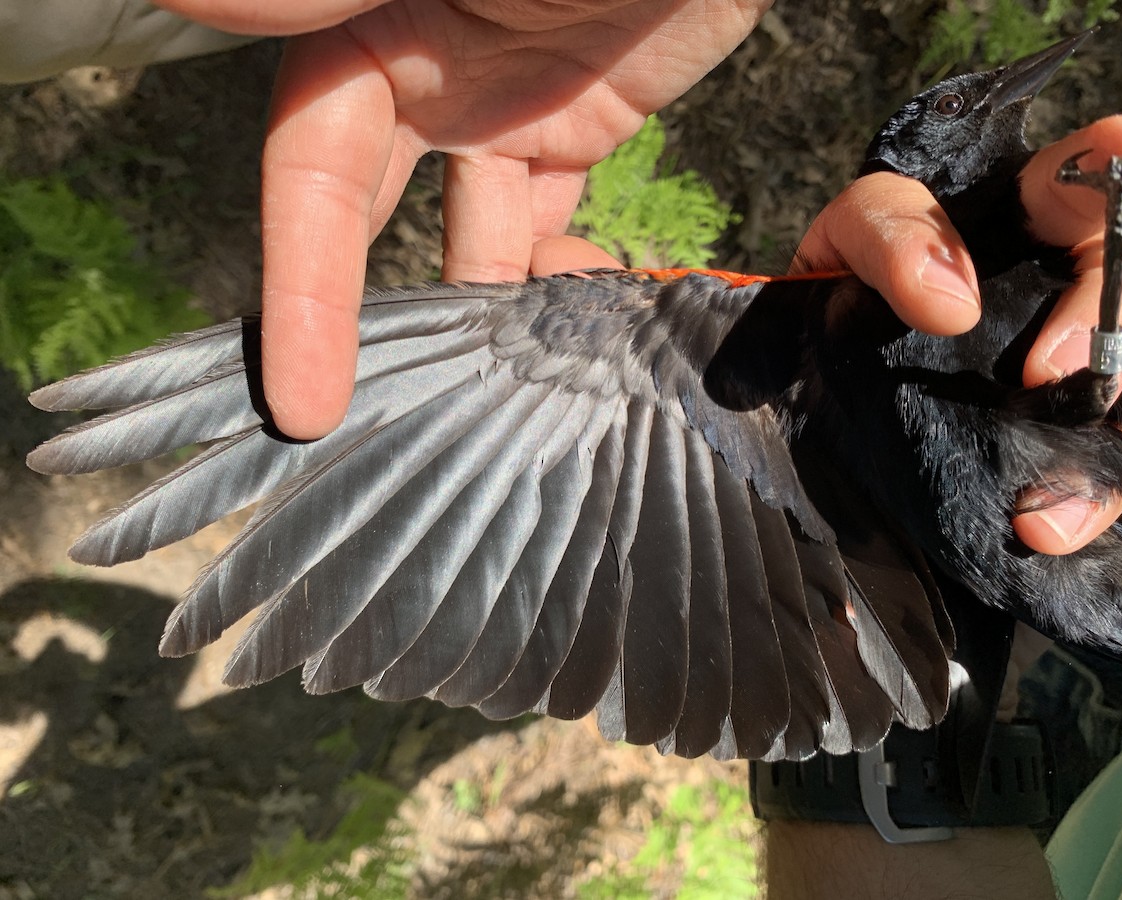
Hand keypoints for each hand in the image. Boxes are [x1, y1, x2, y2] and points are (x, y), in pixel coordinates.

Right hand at [155, 0, 768, 438]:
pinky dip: (553, 277)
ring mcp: (502, 104)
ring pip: (469, 236)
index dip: (298, 285)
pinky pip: (550, 222)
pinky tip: (570, 325)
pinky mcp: (579, 122)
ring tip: (488, 394)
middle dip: (362, 321)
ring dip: (476, 313)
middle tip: (357, 429)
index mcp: (369, 26)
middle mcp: (421, 73)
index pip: (311, 171)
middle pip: (368, 216)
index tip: (294, 397)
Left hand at [797, 114, 1121, 556]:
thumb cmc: (838, 284)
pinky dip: (1079, 502)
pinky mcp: (1046, 434)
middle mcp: (1057, 288)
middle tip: (1049, 374)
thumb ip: (891, 236)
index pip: (1081, 177)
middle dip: (1105, 326)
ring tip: (1041, 505)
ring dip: (1096, 449)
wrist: (805, 379)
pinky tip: (1042, 529)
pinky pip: (1094, 467)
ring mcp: (1059, 366)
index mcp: (1017, 216)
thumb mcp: (846, 237)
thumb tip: (954, 300)